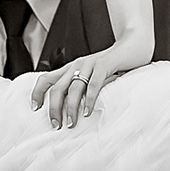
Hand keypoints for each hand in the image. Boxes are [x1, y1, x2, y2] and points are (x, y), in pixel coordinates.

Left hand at [30, 34, 149, 127]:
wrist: (133, 45)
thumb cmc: (114, 64)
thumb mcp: (92, 75)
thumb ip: (83, 87)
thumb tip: (72, 110)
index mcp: (71, 68)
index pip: (46, 79)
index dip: (37, 93)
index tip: (35, 108)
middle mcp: (77, 65)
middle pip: (57, 88)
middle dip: (54, 108)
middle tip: (56, 125)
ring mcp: (90, 63)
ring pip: (73, 87)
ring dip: (70, 108)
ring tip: (71, 123)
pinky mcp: (104, 64)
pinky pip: (93, 83)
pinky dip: (89, 99)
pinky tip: (88, 112)